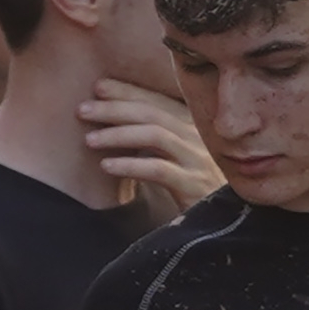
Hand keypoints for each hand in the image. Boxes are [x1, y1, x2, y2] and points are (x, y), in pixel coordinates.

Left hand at [75, 74, 217, 212]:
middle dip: (115, 108)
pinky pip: (158, 170)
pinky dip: (130, 165)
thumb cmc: (196, 191)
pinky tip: (106, 166)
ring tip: (89, 139)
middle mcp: (197, 138)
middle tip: (82, 109)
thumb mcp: (176, 159)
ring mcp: (198, 161)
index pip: (157, 101)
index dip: (128, 91)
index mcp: (192, 127)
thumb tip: (115, 124)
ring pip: (156, 135)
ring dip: (118, 134)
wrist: (225, 223)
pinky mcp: (194, 186)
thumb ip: (155, 141)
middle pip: (153, 113)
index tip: (98, 86)